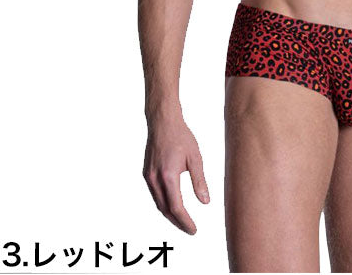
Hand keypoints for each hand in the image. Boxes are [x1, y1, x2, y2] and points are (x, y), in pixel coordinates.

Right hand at [143, 111, 209, 233]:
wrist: (163, 122)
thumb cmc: (181, 137)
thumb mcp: (195, 158)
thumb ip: (199, 181)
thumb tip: (205, 202)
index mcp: (168, 176)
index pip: (176, 207)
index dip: (185, 221)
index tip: (194, 230)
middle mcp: (155, 179)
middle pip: (165, 210)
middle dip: (178, 222)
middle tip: (190, 230)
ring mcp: (148, 177)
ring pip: (159, 204)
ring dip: (170, 215)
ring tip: (183, 221)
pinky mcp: (146, 174)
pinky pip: (155, 195)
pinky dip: (164, 204)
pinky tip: (173, 205)